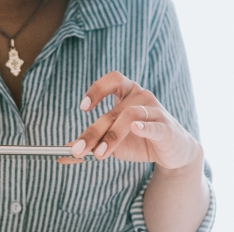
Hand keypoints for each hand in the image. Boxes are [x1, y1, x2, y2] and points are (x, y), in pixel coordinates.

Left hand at [68, 71, 200, 170]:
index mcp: (128, 92)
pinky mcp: (168, 128)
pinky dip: (145, 126)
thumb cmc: (139, 140)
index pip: (113, 79)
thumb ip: (90, 144)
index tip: (83, 108)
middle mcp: (142, 96)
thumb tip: (61, 154)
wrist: (172, 153)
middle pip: (114, 110)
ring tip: (100, 154)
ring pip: (130, 116)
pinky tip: (135, 129)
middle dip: (94, 131)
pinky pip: (155, 125)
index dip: (97, 89)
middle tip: (80, 149)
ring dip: (112, 135)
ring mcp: (156, 110)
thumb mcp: (111, 142)